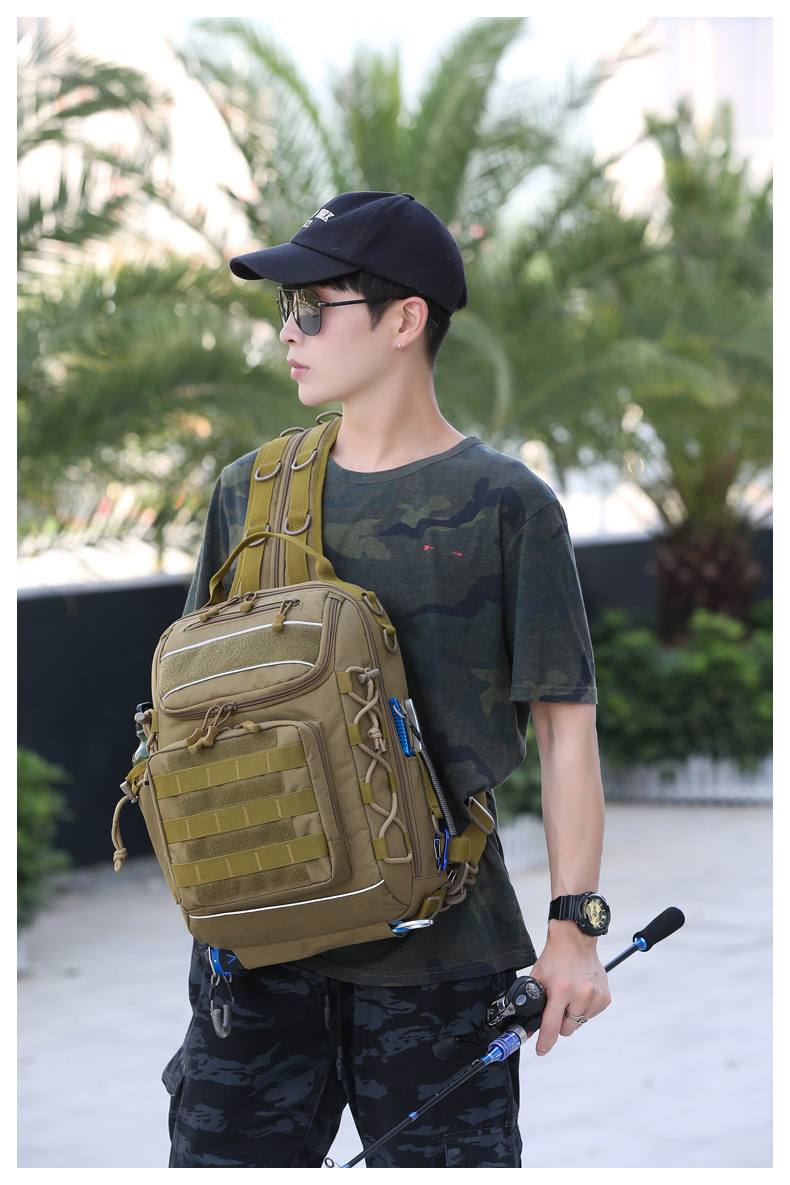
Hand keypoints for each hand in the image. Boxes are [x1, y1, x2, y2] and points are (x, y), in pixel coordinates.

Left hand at [527, 921, 610, 1055]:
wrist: (575, 939)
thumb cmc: (555, 957)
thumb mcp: (537, 978)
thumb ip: (532, 1003)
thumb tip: (529, 1028)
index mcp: (561, 989)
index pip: (552, 1027)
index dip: (545, 1043)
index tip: (541, 1050)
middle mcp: (581, 993)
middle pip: (567, 1029)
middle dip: (559, 1023)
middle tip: (556, 1005)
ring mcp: (595, 996)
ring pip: (579, 1023)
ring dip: (572, 1015)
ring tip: (569, 994)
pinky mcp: (605, 997)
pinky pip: (591, 1016)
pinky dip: (583, 1010)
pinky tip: (580, 993)